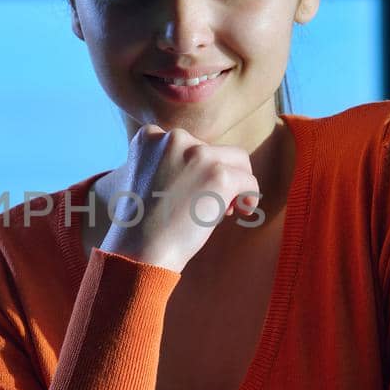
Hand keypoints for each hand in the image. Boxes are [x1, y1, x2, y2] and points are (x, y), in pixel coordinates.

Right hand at [98, 124, 260, 273]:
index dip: (195, 170)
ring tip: (225, 210)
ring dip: (235, 185)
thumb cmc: (141, 225)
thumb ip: (167, 163)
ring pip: (238, 161)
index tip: (191, 192)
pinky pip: (249, 181)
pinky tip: (242, 213)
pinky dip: (249, 198)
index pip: (189, 145)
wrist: (140, 252)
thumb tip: (208, 165)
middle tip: (208, 205)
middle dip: (216, 177)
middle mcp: (174, 139)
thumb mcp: (143, 180)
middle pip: (214, 151)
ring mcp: (198, 154)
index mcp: (150, 138)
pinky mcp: (218, 174)